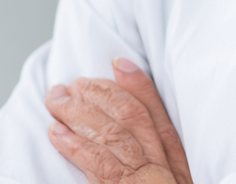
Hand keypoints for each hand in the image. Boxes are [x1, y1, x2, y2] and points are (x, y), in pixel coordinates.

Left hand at [45, 58, 192, 183]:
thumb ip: (158, 166)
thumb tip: (128, 140)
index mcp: (179, 168)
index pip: (159, 117)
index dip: (139, 86)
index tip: (118, 63)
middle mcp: (166, 172)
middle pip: (134, 120)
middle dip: (101, 94)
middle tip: (71, 83)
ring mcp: (149, 183)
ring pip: (115, 135)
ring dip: (81, 113)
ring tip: (57, 100)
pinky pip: (101, 165)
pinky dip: (76, 145)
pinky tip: (56, 134)